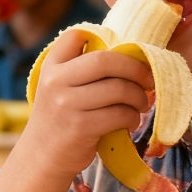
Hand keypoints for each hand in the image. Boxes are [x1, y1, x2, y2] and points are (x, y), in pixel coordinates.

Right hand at [17, 29, 154, 179]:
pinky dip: (133, 117)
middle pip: (106, 60)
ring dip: (138, 97)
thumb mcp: (59, 87)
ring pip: (118, 89)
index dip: (105, 39)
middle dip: (135, 69)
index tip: (124, 54)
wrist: (42, 157)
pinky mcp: (80, 127)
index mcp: (51, 65)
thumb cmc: (61, 118)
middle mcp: (56, 81)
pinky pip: (120, 114)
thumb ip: (81, 69)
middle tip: (149, 80)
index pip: (77, 35)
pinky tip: (131, 121)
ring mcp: (66, 104)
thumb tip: (130, 55)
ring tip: (142, 104)